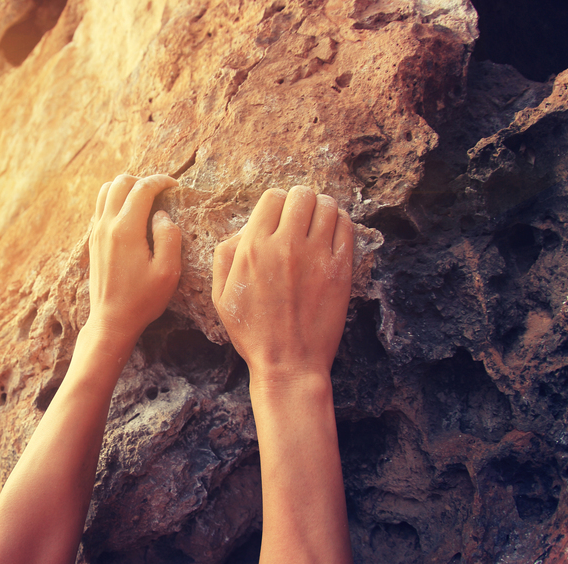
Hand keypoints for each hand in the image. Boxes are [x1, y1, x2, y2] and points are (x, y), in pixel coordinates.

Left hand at [87, 174, 182, 344]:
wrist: (111, 320)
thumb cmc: (143, 299)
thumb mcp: (168, 271)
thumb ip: (168, 236)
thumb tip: (161, 214)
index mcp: (126, 230)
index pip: (142, 188)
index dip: (161, 181)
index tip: (175, 186)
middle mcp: (106, 226)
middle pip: (120, 182)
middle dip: (142, 180)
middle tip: (160, 193)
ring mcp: (96, 232)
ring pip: (106, 191)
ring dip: (126, 188)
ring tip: (145, 201)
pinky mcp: (93, 241)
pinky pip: (101, 207)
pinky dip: (116, 201)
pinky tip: (131, 217)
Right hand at [212, 186, 352, 383]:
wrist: (288, 363)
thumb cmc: (252, 332)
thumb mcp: (220, 295)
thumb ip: (225, 255)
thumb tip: (245, 229)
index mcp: (253, 249)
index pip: (272, 197)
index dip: (275, 203)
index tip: (278, 217)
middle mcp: (286, 246)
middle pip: (301, 195)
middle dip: (299, 201)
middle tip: (299, 217)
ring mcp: (316, 256)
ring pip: (327, 206)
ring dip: (322, 208)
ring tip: (318, 222)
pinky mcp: (340, 269)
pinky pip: (346, 226)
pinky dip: (341, 222)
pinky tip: (332, 234)